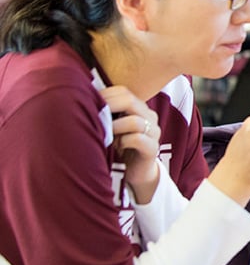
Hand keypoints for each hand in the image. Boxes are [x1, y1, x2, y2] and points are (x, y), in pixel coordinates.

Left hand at [98, 86, 161, 201]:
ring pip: (135, 121)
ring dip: (114, 127)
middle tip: (93, 116)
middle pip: (130, 101)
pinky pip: (138, 139)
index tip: (87, 102)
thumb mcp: (112, 128)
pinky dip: (123, 141)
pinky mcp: (152, 149)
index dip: (105, 95)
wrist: (136, 173)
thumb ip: (106, 115)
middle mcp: (149, 117)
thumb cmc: (119, 148)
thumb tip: (79, 102)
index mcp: (139, 108)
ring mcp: (153, 132)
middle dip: (108, 107)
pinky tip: (116, 146)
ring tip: (104, 135)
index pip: (124, 92)